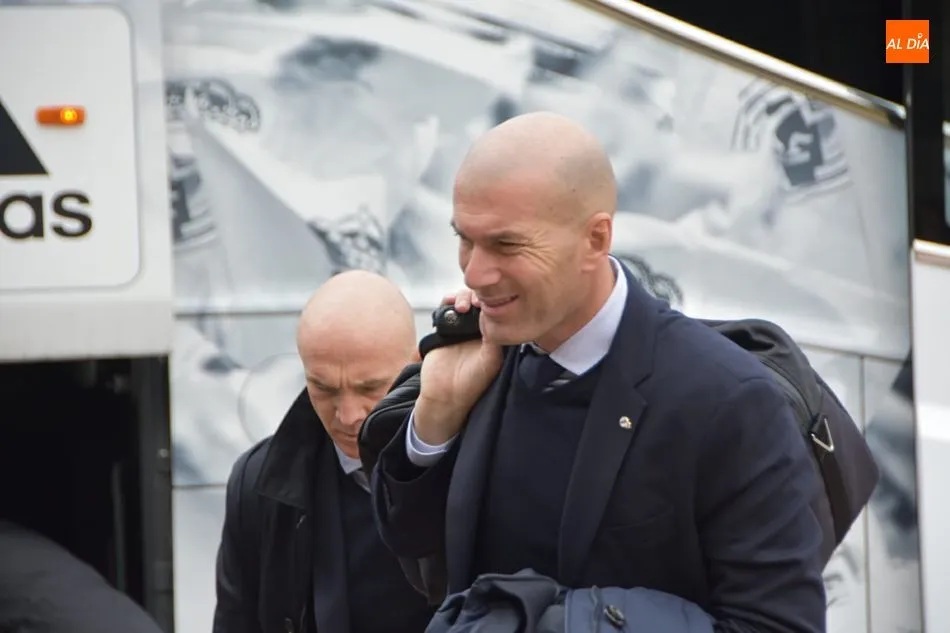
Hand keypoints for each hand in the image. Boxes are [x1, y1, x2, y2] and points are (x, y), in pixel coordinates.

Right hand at [414, 289, 503, 444]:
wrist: (444, 395)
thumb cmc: (471, 383)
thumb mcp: (490, 361)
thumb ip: (494, 340)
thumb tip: (498, 317)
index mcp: (494, 336)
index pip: (497, 309)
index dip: (494, 301)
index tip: (489, 301)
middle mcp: (479, 330)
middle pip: (481, 302)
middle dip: (478, 297)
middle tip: (475, 303)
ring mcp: (462, 328)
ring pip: (465, 301)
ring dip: (463, 297)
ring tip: (462, 306)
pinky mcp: (445, 328)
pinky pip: (447, 308)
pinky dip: (448, 301)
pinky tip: (450, 304)